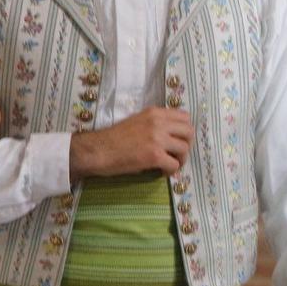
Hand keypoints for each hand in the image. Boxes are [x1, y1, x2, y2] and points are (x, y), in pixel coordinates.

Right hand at [69, 107, 192, 177]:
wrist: (97, 150)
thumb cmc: (114, 139)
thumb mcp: (137, 122)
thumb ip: (155, 125)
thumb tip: (172, 136)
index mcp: (154, 113)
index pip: (184, 117)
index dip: (184, 131)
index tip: (178, 140)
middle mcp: (158, 122)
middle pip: (189, 131)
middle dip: (187, 145)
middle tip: (178, 155)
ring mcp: (157, 138)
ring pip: (184, 148)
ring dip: (180, 159)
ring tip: (170, 165)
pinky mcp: (154, 155)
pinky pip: (174, 164)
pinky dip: (171, 171)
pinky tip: (162, 172)